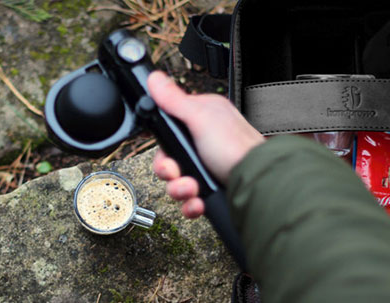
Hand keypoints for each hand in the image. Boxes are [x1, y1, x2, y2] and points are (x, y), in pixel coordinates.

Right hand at [148, 71, 264, 218]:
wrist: (258, 184)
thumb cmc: (237, 148)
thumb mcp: (201, 118)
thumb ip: (174, 101)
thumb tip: (154, 78)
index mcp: (202, 118)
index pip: (169, 130)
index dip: (163, 146)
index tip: (166, 155)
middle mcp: (204, 141)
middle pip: (170, 159)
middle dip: (170, 172)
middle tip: (177, 174)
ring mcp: (207, 166)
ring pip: (177, 181)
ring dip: (179, 189)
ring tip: (192, 190)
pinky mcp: (211, 187)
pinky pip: (189, 198)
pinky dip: (190, 203)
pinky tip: (198, 201)